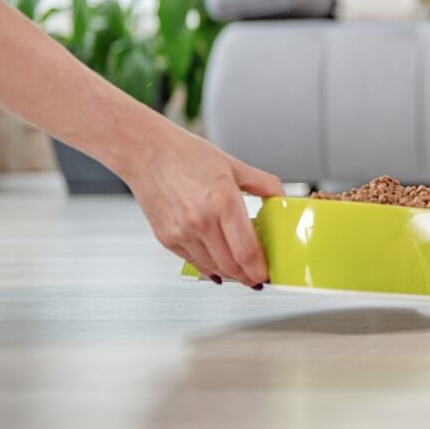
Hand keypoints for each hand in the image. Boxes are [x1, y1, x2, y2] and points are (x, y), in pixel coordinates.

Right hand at [122, 130, 283, 287]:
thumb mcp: (233, 165)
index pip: (247, 251)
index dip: (260, 269)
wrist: (147, 153)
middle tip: (259, 277)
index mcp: (223, 202)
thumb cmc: (187, 155)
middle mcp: (202, 221)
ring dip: (230, 274)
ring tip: (242, 271)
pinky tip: (219, 266)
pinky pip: (194, 262)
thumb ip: (263, 183)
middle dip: (248, 277)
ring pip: (213, 267)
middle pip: (231, 265)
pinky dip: (210, 267)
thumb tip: (282, 197)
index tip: (268, 273)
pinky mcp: (166, 239)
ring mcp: (182, 233)